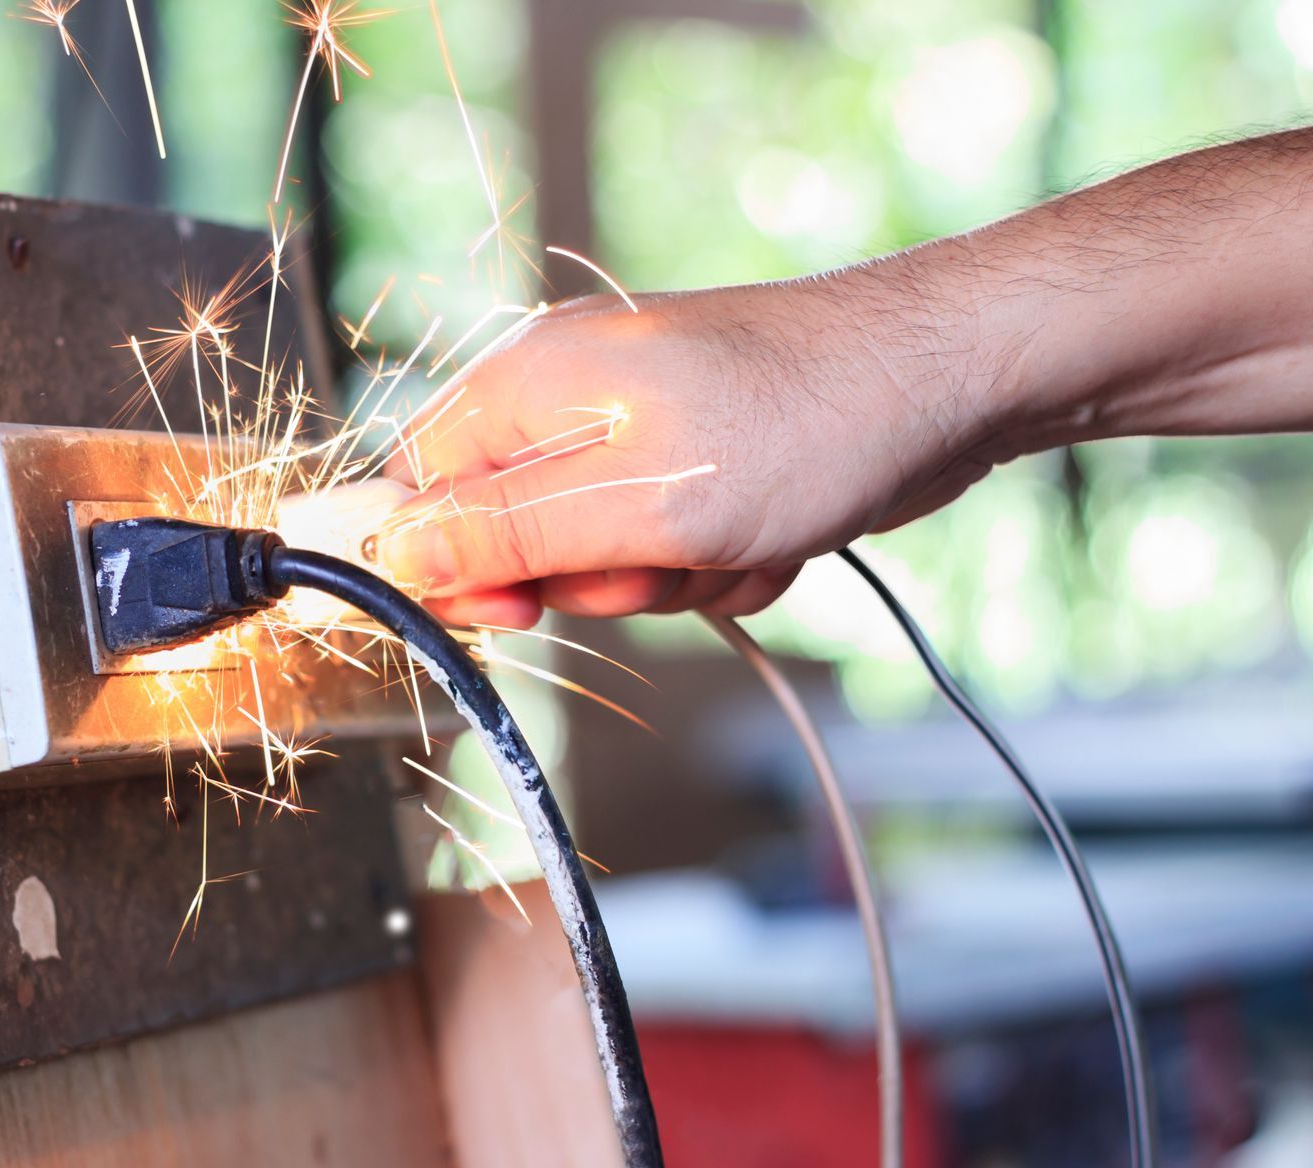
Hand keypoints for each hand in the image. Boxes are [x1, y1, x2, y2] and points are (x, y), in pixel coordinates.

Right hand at [380, 277, 1003, 627]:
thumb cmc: (806, 419)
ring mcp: (643, 431)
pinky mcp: (702, 464)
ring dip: (669, 578)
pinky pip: (672, 554)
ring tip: (733, 537)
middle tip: (660, 559)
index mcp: (529, 384)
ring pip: (602, 561)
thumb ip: (504, 533)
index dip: (454, 564)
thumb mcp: (637, 502)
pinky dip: (721, 565)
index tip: (518, 609)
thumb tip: (395, 553)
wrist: (952, 378)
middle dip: (591, 578)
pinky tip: (773, 533)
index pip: (421, 489)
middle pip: (514, 537)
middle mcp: (573, 400)